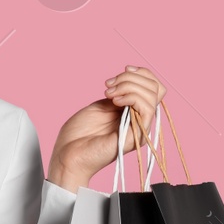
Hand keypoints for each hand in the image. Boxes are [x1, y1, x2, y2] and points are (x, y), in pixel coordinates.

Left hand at [47, 65, 166, 191]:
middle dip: (132, 78)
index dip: (142, 74)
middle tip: (109, 85)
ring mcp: (139, 128)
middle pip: (155, 88)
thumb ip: (119, 95)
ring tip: (109, 93)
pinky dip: (131, 97)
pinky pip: (147, 109)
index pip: (153, 88)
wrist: (68, 154)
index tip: (123, 70)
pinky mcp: (137, 135)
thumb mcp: (101, 105)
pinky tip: (114, 101)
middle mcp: (139, 120)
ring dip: (129, 86)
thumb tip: (131, 83)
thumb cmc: (79, 134)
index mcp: (132, 113)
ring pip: (152, 96)